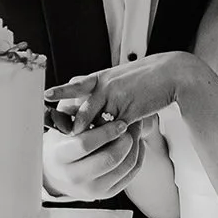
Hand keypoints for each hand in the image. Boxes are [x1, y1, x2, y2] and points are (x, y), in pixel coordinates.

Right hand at [42, 118, 142, 199]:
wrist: (57, 174)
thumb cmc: (61, 144)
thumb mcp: (61, 127)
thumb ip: (74, 113)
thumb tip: (90, 94)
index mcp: (60, 157)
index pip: (85, 144)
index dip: (106, 132)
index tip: (120, 122)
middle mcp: (74, 177)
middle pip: (110, 158)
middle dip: (126, 139)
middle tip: (132, 124)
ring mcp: (92, 189)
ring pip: (124, 166)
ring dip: (135, 146)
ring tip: (136, 131)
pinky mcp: (106, 193)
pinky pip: (131, 174)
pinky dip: (138, 156)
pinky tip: (136, 144)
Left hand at [47, 53, 192, 136]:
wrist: (172, 74)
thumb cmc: (147, 76)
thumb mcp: (119, 74)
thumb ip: (99, 81)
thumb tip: (76, 80)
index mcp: (102, 77)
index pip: (76, 86)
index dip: (60, 93)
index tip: (45, 97)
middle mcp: (106, 87)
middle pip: (80, 106)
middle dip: (67, 119)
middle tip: (53, 126)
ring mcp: (117, 100)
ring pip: (94, 120)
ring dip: (85, 131)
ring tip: (72, 140)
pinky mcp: (129, 112)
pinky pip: (114, 129)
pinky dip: (109, 137)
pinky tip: (104, 143)